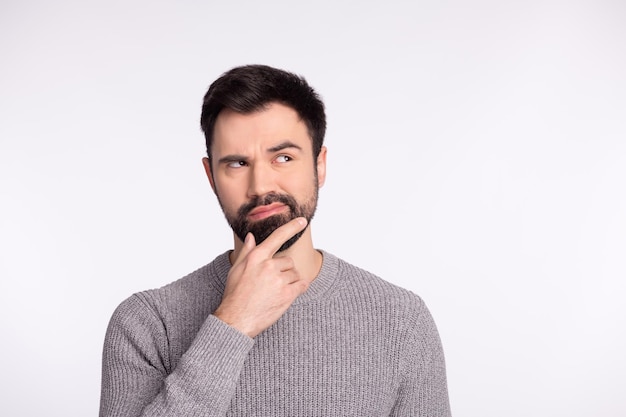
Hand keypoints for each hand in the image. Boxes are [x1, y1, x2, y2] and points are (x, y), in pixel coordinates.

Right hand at [213, 217, 308, 337]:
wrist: (236, 320)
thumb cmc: (235, 295)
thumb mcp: (236, 269)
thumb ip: (247, 251)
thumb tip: (251, 236)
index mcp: (256, 257)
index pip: (277, 237)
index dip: (291, 227)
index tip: (302, 221)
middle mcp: (268, 266)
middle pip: (288, 261)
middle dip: (283, 271)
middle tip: (270, 284)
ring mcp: (278, 280)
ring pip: (295, 274)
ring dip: (289, 282)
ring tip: (273, 292)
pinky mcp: (287, 294)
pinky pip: (302, 285)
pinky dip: (298, 289)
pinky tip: (285, 295)